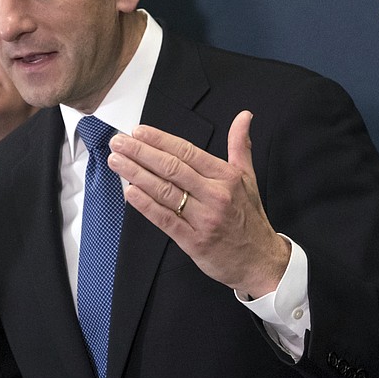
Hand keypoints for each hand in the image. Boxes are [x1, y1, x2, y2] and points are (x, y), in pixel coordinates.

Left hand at [108, 110, 289, 298]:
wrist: (261, 261)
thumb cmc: (249, 217)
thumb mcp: (248, 178)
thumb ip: (240, 146)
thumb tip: (244, 116)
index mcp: (226, 177)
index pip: (187, 152)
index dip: (160, 140)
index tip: (138, 131)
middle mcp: (215, 195)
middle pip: (171, 169)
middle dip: (140, 153)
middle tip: (118, 142)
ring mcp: (204, 219)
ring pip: (164, 192)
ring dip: (136, 174)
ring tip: (117, 162)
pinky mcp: (194, 242)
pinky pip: (165, 219)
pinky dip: (146, 205)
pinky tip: (129, 192)